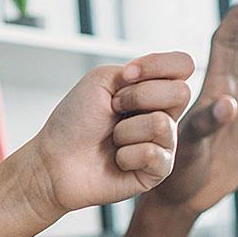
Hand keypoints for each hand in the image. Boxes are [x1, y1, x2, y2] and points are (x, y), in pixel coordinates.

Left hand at [24, 52, 192, 219]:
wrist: (54, 160)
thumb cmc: (74, 122)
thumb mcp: (102, 80)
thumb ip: (140, 70)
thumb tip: (169, 83)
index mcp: (152, 89)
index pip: (183, 65)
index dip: (158, 65)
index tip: (126, 75)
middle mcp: (163, 114)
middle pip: (181, 93)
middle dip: (138, 97)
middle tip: (113, 109)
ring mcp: (163, 143)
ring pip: (162, 124)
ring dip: (126, 130)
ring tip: (112, 139)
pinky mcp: (158, 171)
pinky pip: (154, 154)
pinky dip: (127, 155)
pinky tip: (116, 160)